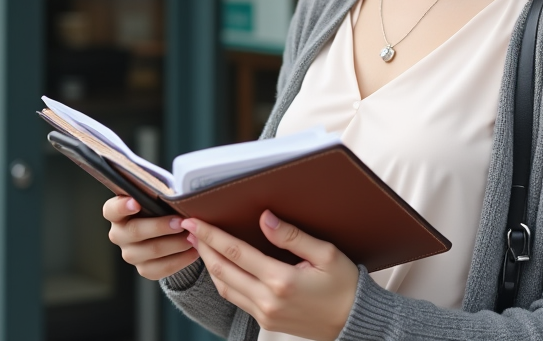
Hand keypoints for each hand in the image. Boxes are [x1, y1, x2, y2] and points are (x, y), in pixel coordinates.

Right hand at [103, 196, 199, 279]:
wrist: (167, 230)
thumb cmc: (160, 207)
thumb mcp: (156, 197)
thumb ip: (157, 196)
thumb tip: (174, 195)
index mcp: (116, 213)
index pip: (112, 209)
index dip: (122, 206)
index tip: (136, 203)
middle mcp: (119, 234)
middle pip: (135, 231)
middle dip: (160, 226)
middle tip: (181, 222)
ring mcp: (130, 254)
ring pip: (152, 250)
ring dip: (175, 243)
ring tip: (192, 236)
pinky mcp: (143, 269)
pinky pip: (161, 268)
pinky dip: (181, 260)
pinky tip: (194, 251)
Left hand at [181, 211, 358, 340]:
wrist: (353, 321)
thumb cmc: (344, 286)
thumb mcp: (326, 253)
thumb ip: (293, 236)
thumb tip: (265, 218)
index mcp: (282, 281)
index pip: (236, 252)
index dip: (211, 235)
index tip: (195, 221)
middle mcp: (268, 300)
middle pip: (222, 270)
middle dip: (203, 247)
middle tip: (189, 229)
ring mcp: (265, 315)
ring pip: (224, 288)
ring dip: (209, 265)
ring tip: (200, 245)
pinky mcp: (265, 323)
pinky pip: (235, 299)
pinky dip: (223, 281)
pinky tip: (221, 267)